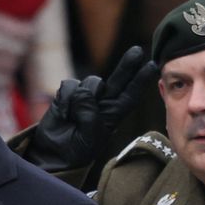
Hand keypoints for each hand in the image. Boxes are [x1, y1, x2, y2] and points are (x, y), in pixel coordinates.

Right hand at [21, 45, 159, 171]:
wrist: (52, 153)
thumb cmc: (76, 149)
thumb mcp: (89, 137)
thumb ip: (90, 114)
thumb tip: (84, 92)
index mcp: (113, 115)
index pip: (130, 95)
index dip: (140, 81)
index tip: (152, 66)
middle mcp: (102, 102)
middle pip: (118, 79)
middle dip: (128, 65)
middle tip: (138, 51)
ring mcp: (84, 97)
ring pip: (90, 83)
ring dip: (82, 99)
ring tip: (72, 119)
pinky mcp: (67, 94)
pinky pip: (70, 86)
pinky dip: (66, 99)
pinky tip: (63, 113)